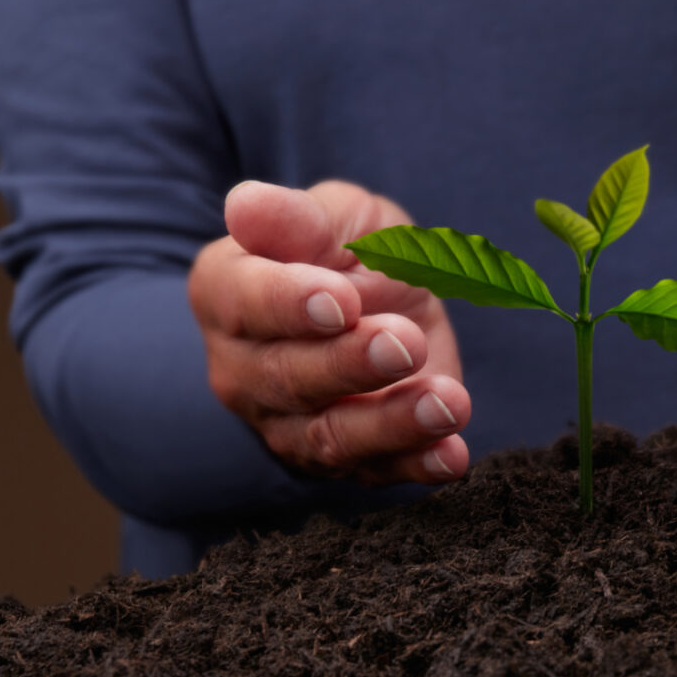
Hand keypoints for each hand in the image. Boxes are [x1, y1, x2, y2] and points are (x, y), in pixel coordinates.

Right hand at [190, 180, 473, 485]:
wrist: (381, 298)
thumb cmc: (344, 248)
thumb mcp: (331, 215)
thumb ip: (293, 219)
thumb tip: (244, 205)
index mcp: (225, 292)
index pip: (245, 302)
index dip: (290, 303)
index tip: (341, 301)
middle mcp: (242, 368)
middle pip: (286, 376)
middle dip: (349, 364)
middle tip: (405, 343)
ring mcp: (286, 423)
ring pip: (329, 436)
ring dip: (391, 424)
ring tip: (447, 402)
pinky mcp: (341, 458)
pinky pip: (375, 471)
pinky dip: (415, 466)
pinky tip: (451, 455)